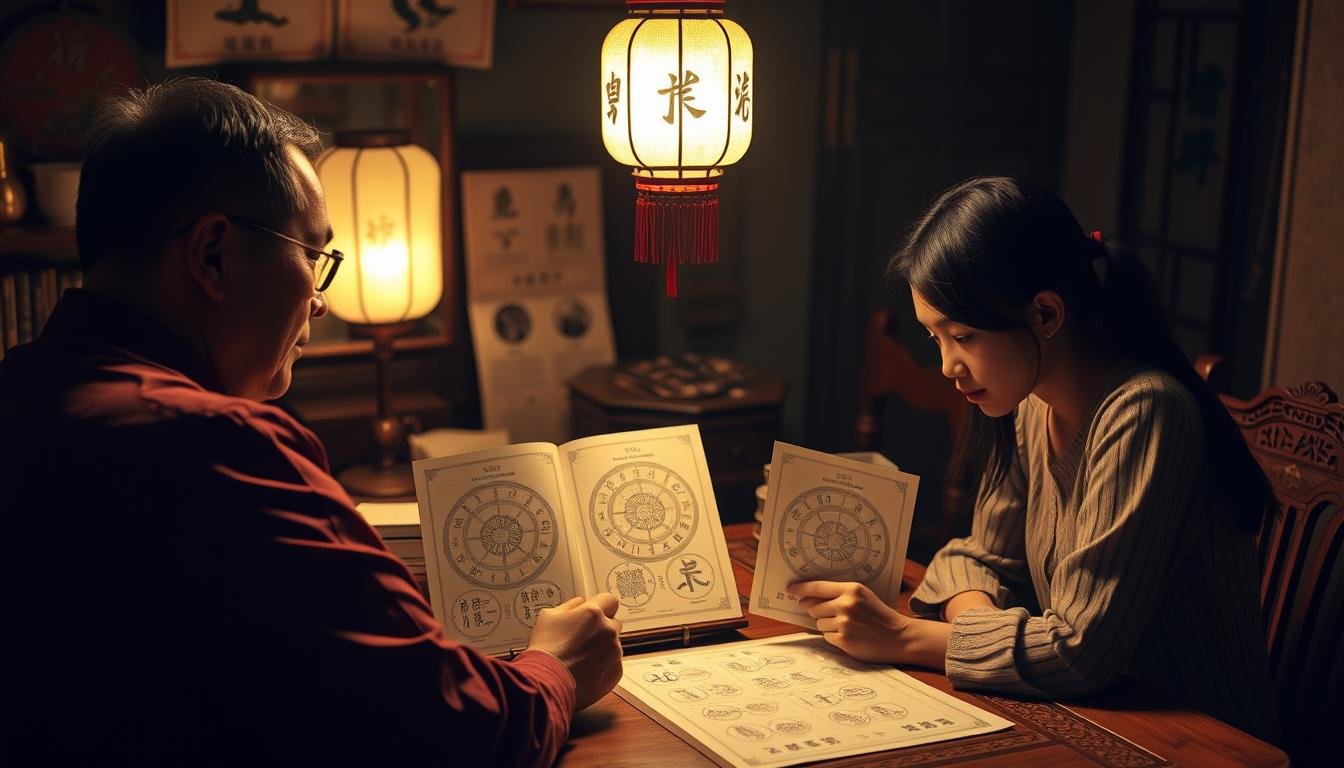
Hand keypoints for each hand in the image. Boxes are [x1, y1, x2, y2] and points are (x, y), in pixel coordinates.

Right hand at [527, 593, 622, 710]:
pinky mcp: (615, 672)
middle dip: (601, 629)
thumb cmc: (545, 650)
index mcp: (593, 613)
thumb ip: (569, 606)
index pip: (609, 600)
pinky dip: (603, 666)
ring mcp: (614, 652)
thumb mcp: (549, 617)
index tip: (595, 614)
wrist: (547, 683)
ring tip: (580, 658)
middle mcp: (608, 631)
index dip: (601, 606)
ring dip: (602, 648)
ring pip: (613, 645)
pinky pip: (614, 663)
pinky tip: (585, 670)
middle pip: (613, 623)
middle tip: (583, 640)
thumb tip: (579, 603)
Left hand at [788, 581, 947, 669]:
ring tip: (847, 626)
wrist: (899, 636)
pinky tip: (849, 636)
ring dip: (827, 625)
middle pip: (813, 606)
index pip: (817, 587)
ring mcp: (844, 624)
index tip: (789, 589)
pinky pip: (826, 637)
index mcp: (851, 590)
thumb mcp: (862, 596)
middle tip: (833, 614)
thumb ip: (839, 594)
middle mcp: (846, 605)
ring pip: (818, 622)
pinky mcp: (844, 640)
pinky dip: (834, 637)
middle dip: (817, 611)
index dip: (800, 588)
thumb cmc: (879, 615)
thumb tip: (808, 599)